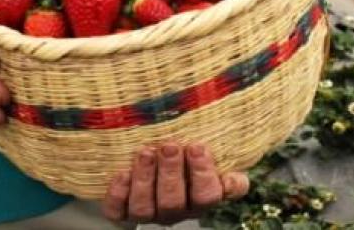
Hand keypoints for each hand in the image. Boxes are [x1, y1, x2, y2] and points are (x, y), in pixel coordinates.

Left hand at [101, 142, 248, 225]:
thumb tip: (235, 142)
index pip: (209, 194)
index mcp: (200, 196)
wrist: (151, 159)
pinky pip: (118, 211)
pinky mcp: (122, 212)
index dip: (204, 174)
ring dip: (145, 180)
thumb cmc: (185, 151)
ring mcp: (149, 212)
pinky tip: (122, 173)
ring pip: (145, 208)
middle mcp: (176, 209)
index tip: (197, 146)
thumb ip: (222, 148)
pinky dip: (119, 194)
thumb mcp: (204, 147)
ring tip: (145, 152)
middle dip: (172, 173)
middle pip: (175, 202)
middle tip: (170, 146)